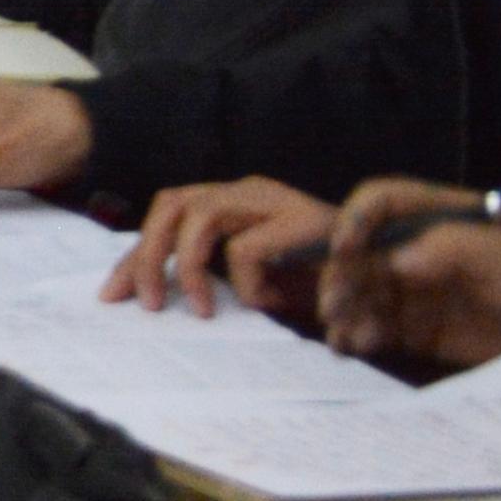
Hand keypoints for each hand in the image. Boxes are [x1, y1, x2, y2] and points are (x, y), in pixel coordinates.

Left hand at [107, 179, 337, 319]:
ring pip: (199, 215)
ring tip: (200, 310)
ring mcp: (273, 199)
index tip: (113, 296)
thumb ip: (210, 279)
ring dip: (188, 265)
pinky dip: (246, 283)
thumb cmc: (318, 287)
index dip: (135, 254)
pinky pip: (246, 249)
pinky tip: (267, 305)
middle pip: (171, 203)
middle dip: (147, 254)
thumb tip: (147, 298)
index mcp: (232, 201)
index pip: (166, 214)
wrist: (387, 283)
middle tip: (146, 305)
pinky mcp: (301, 219)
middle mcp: (247, 191)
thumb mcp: (253, 283)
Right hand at [316, 179, 500, 369]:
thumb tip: (393, 261)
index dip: (354, 220)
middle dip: (340, 275)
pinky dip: (359, 336)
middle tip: (333, 306)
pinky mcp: (421, 330)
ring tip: (341, 336)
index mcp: (434, 215)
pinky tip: (353, 348)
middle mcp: (415, 249)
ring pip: (362, 291)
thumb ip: (447, 248)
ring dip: (344, 309)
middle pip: (361, 252)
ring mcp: (415, 291)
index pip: (380, 203)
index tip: (344, 249)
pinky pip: (378, 328)